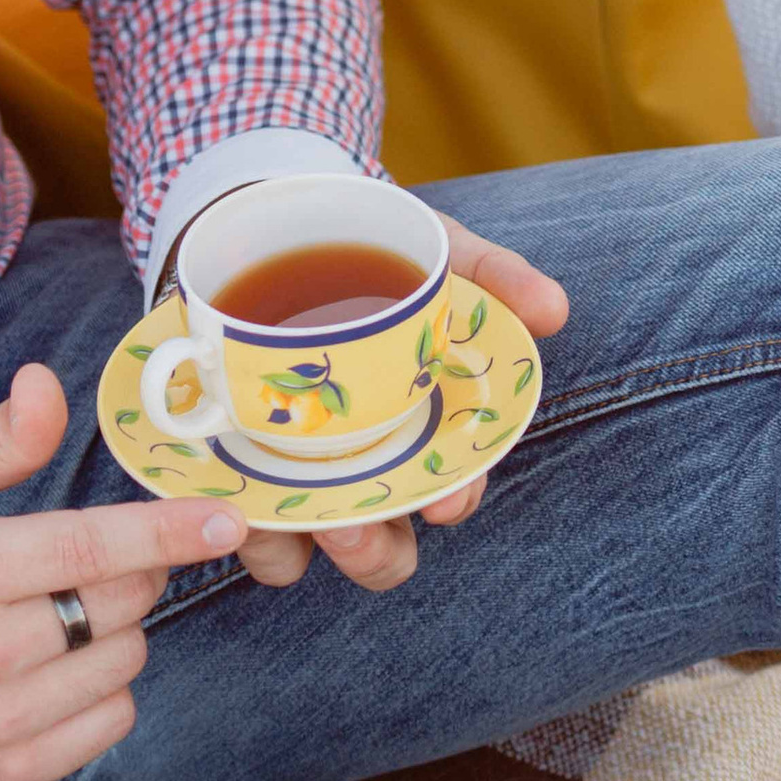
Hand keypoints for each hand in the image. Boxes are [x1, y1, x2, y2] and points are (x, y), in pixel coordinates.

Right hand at [0, 362, 250, 780]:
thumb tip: (49, 388)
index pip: (87, 549)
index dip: (167, 532)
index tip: (227, 519)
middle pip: (120, 602)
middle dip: (140, 566)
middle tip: (104, 554)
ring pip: (124, 661)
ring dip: (120, 626)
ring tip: (66, 610)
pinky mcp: (4, 772)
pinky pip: (110, 722)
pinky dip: (107, 687)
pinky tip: (63, 664)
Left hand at [234, 212, 566, 601]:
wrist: (278, 224)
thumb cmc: (374, 252)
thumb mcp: (438, 255)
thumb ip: (495, 279)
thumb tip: (556, 309)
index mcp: (419, 435)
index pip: (452, 492)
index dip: (454, 501)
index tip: (443, 500)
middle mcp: (361, 471)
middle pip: (382, 551)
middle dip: (371, 554)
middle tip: (350, 525)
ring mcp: (296, 477)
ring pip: (301, 556)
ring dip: (292, 552)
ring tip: (278, 516)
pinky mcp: (235, 468)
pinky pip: (233, 527)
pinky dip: (229, 527)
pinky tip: (224, 501)